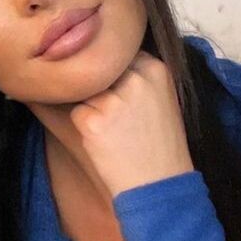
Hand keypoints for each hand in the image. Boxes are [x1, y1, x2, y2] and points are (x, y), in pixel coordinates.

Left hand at [70, 52, 193, 197]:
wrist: (160, 185)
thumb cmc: (161, 144)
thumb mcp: (163, 98)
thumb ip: (138, 75)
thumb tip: (103, 58)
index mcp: (155, 68)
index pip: (117, 56)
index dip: (115, 76)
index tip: (124, 97)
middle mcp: (135, 79)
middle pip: (99, 72)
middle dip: (102, 91)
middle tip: (120, 119)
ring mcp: (114, 101)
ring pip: (86, 91)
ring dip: (93, 109)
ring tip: (117, 132)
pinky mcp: (93, 122)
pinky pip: (77, 113)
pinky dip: (86, 128)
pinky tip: (108, 143)